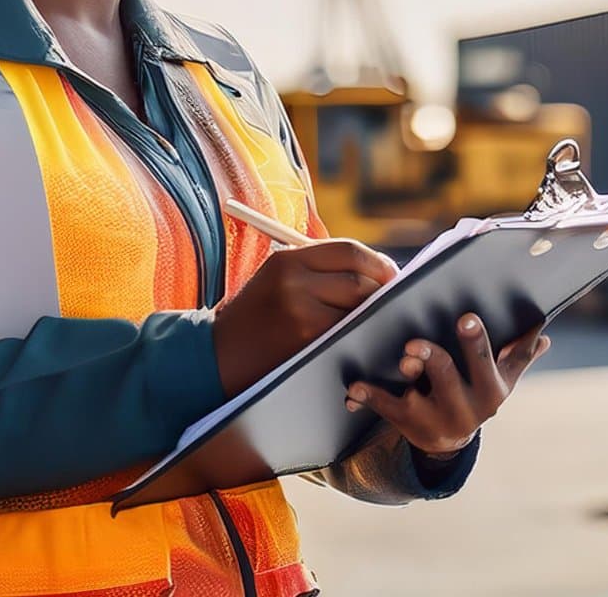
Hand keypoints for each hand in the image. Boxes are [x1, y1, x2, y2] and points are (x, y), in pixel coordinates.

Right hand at [212, 239, 398, 396]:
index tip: (390, 275)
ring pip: (358, 306)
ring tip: (375, 319)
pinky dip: (359, 332)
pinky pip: (347, 331)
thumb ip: (321, 269)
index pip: (350, 251)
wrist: (217, 356)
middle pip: (360, 278)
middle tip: (390, 300)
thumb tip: (378, 270)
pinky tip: (359, 337)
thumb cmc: (256, 317)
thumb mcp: (278, 279)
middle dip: (381, 290)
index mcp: (288, 259)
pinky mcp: (306, 340)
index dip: (378, 263)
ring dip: (373, 313)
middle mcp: (294, 281)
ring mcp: (301, 311)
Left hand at [345, 314, 549, 456]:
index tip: (465, 316)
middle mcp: (465, 409)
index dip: (476, 341)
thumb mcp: (502, 377)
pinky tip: (354, 387)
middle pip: (448, 376)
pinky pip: (386, 408)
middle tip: (416, 341)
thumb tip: (543, 331)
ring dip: (405, 375)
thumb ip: (520, 354)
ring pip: (416, 395)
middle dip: (433, 357)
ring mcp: (434, 419)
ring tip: (398, 359)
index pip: (486, 362)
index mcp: (491, 391)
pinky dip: (369, 396)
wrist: (450, 440)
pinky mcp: (407, 424)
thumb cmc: (477, 393)